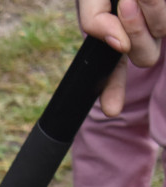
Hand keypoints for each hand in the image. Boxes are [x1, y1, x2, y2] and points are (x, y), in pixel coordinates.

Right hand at [77, 0, 165, 114]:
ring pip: (162, 33)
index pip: (113, 70)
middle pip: (144, 56)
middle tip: (129, 1)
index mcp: (118, 32)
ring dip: (153, 9)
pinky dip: (160, 8)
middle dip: (136, 28)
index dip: (111, 89)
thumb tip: (117, 46)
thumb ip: (94, 20)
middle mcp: (144, 31)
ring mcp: (162, 25)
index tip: (111, 109)